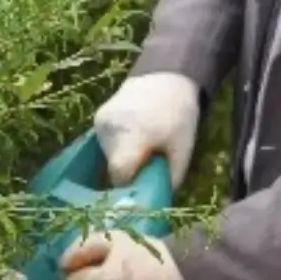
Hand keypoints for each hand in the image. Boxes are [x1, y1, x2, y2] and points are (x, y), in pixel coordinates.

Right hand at [93, 71, 199, 188]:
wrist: (166, 77)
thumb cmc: (179, 114)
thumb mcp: (183, 149)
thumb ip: (170, 179)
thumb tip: (157, 203)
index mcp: (133, 134)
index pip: (119, 174)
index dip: (129, 187)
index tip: (142, 188)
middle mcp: (111, 128)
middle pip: (112, 168)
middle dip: (129, 175)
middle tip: (147, 168)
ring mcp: (100, 122)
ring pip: (106, 158)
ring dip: (122, 161)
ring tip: (142, 149)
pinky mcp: (97, 118)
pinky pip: (105, 145)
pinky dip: (117, 149)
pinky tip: (132, 140)